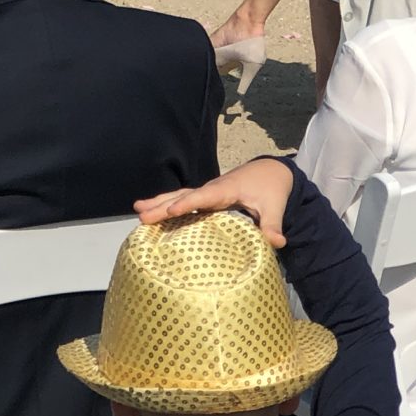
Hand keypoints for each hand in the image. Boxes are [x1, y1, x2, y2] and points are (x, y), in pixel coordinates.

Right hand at [136, 156, 295, 245]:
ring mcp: (207, 192)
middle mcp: (212, 189)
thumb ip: (272, 225)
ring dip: (158, 203)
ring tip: (138, 210)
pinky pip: (182, 200)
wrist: (270, 172)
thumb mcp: (275, 207)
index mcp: (226, 190)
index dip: (188, 204)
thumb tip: (278, 243)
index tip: (172, 211)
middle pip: (183, 196)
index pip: (204, 197)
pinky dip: (166, 204)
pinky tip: (152, 212)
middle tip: (141, 215)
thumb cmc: (271, 189)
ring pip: (178, 196)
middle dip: (162, 205)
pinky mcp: (206, 197)